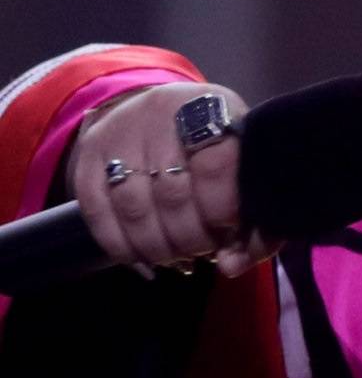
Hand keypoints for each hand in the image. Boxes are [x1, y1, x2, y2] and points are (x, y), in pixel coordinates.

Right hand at [69, 82, 279, 280]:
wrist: (167, 111)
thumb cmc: (221, 152)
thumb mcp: (248, 173)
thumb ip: (255, 226)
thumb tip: (230, 266)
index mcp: (212, 113)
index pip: (214, 168)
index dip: (221, 213)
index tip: (227, 233)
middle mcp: (161, 113)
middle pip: (172, 194)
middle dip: (189, 239)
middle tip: (200, 252)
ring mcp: (120, 131)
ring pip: (133, 206)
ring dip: (156, 247)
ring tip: (175, 257)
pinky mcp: (91, 150)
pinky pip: (96, 209)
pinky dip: (118, 243)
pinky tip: (140, 256)